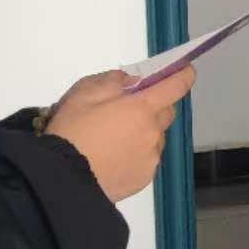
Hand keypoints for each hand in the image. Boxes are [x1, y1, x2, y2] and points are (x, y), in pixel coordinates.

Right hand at [47, 68, 197, 202]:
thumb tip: (133, 81)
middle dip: (154, 105)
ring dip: (145, 131)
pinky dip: (138, 153)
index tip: (185, 70)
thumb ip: (113, 80)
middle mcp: (153, 132)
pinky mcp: (144, 177)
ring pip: (156, 137)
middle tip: (129, 109)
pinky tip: (114, 157)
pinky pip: (148, 158)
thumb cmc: (72, 130)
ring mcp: (151, 158)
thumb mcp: (84, 92)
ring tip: (115, 138)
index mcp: (142, 108)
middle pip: (166, 112)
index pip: (175, 86)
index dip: (183, 75)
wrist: (63, 178)